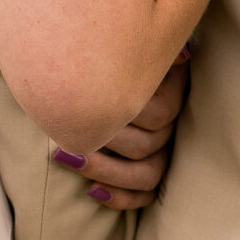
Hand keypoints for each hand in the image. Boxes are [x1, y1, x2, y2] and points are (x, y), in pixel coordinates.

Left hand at [50, 49, 188, 212]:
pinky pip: (146, 196)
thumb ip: (147, 43)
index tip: (82, 103)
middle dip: (103, 139)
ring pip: (147, 174)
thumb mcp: (132, 42)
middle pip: (148, 144)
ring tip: (65, 158)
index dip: (121, 112)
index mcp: (172, 92)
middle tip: (61, 131)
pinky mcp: (154, 175)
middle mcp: (172, 126)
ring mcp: (165, 153)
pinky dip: (121, 198)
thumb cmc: (112, 55)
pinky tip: (92, 191)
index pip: (158, 112)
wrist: (99, 72)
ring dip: (106, 171)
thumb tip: (178, 52)